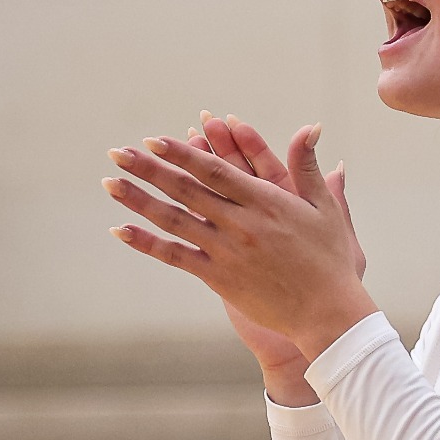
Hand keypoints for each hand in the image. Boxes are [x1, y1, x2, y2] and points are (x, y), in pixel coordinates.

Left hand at [103, 119, 374, 359]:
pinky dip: (147, 243)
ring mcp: (226, 251)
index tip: (154, 139)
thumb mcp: (326, 208)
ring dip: (138, 200)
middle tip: (118, 152)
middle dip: (148, 168)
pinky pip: (175, 256)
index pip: (215, 170)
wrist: (326, 312)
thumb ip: (308, 166)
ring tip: (109, 183)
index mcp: (265, 201)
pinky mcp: (219, 278)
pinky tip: (121, 230)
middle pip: (185, 190)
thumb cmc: (330, 259)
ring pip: (174, 220)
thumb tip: (310, 126)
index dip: (182, 153)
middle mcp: (241, 223)